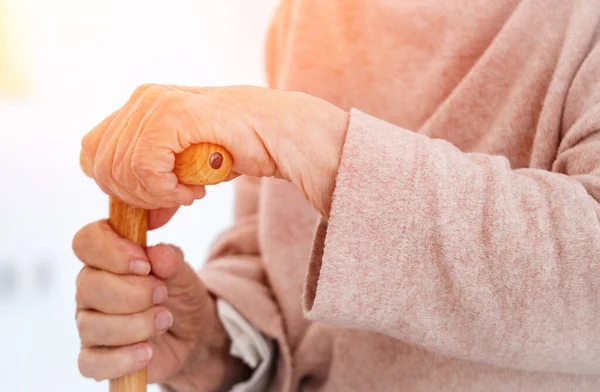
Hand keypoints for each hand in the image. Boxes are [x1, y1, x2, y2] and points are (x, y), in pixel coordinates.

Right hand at [72, 220, 250, 391]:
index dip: (112, 252)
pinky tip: (147, 352)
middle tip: (162, 294)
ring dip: (136, 325)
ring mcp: (89, 324)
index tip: (145, 265)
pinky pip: (91, 363)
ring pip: (91, 326)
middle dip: (133, 293)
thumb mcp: (183, 274)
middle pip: (88, 287)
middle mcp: (90, 289)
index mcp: (106, 259)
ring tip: (164, 320)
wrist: (191, 334)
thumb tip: (157, 254)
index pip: (86, 242)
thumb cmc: (179, 296)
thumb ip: (171, 259)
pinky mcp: (94, 358)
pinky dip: (123, 359)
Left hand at [79, 84, 348, 217]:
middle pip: (101, 166)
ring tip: (192, 192)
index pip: (94, 155)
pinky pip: (143, 169)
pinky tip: (195, 190)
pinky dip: (167, 191)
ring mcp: (154, 103)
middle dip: (138, 196)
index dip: (120, 186)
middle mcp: (141, 99)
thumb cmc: (241, 149)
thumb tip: (144, 221)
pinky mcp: (171, 114)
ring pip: (119, 170)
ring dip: (157, 194)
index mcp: (140, 107)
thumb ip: (158, 191)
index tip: (160, 197)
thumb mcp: (187, 173)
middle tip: (180, 197)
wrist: (281, 135)